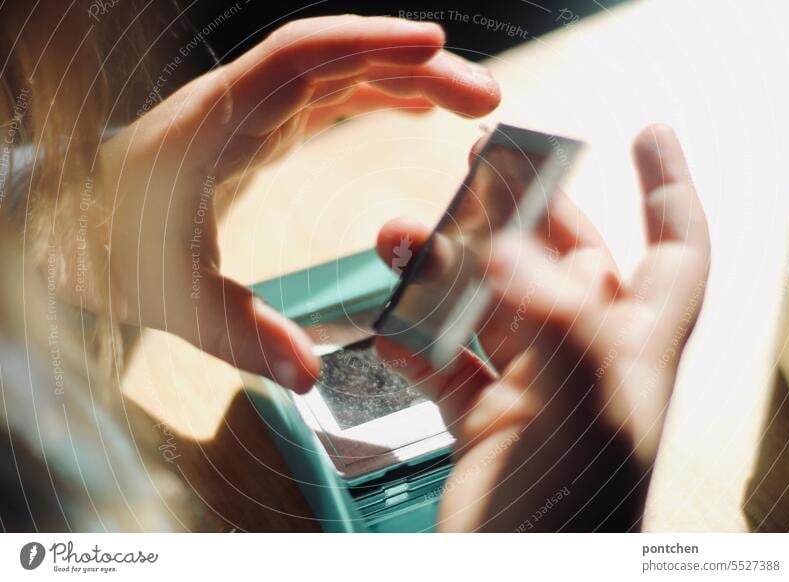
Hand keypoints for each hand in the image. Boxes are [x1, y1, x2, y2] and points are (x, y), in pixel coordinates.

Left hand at [69, 16, 499, 390]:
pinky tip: (407, 111)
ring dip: (400, 78)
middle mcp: (233, 106)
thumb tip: (309, 376)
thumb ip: (239, 334)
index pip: (297, 59)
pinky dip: (372, 96)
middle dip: (411, 66)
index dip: (368, 43)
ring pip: (335, 74)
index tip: (434, 44)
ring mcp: (246, 113)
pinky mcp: (255, 131)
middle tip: (481, 97)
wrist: (65, 229)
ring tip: (464, 104)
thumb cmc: (104, 250)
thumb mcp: (169, 299)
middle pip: (334, 60)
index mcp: (211, 127)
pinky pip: (323, 99)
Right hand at [375, 124, 709, 530]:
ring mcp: (531, 391)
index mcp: (633, 351)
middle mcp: (586, 361)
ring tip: (398, 237)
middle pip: (561, 260)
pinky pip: (444, 360)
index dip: (669, 189)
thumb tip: (509, 251)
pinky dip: (414, 339)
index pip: (674, 252)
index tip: (650, 134)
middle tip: (479, 163)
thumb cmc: (571, 522)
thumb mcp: (586, 415)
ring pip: (487, 304)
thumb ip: (558, 323)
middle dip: (522, 209)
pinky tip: (387, 327)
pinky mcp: (483, 420)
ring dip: (443, 269)